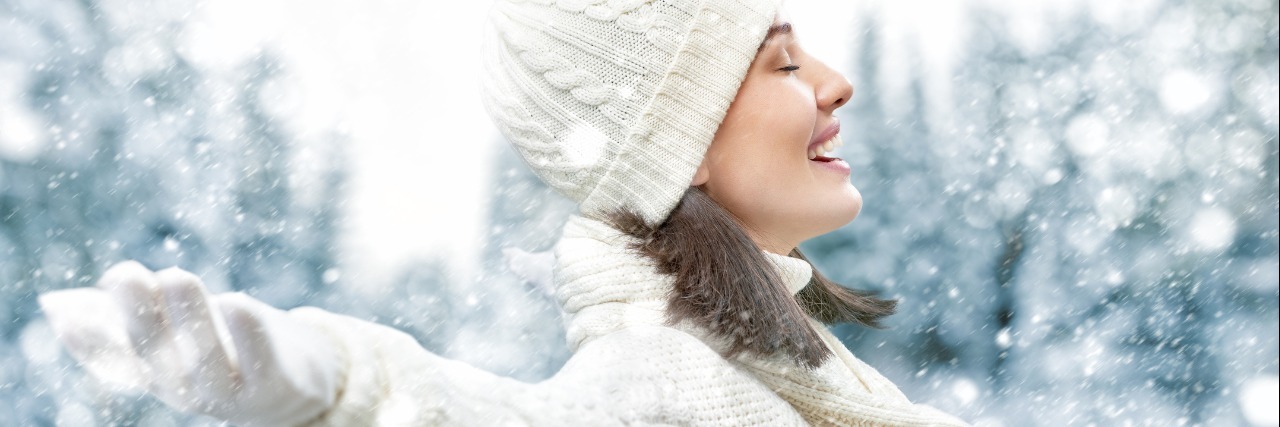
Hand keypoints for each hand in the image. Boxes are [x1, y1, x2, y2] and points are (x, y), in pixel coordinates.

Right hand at [38, 261, 341, 426]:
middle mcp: (186, 389)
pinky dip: (247, 335)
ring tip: (176, 276)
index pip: (116, 360)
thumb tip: (99, 287)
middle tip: (125, 274)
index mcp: (158, 373)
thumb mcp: (189, 327)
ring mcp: (228, 394)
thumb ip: (150, 308)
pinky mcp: (272, 388)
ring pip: (203, 361)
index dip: (88, 340)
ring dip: (189, 317)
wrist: (297, 382)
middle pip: (157, 356)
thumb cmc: (232, 343)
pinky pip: (260, 364)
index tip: (62, 312)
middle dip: (139, 315)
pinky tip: (235, 303)